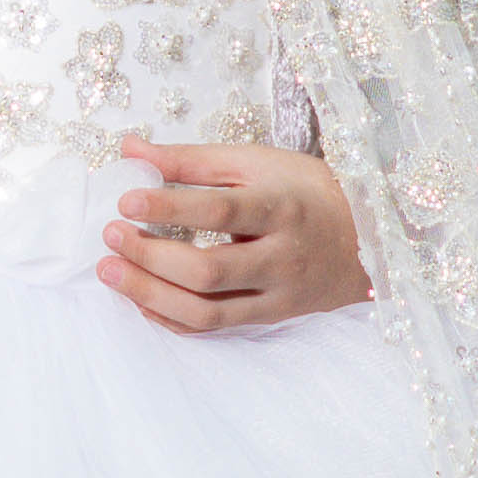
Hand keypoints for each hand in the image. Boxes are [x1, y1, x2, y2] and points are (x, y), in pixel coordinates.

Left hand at [99, 138, 367, 336]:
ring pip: (206, 310)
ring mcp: (277, 295)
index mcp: (281, 208)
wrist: (367, 238)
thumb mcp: (254, 162)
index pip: (220, 210)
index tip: (126, 199)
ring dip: (150, 295)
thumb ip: (190, 160)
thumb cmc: (305, 192)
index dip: (169, 206)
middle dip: (150, 256)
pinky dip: (171, 318)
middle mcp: (282, 257)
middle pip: (208, 269)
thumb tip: (130, 149)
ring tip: (110, 272)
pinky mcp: (270, 318)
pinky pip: (214, 328)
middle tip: (110, 236)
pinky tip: (141, 300)